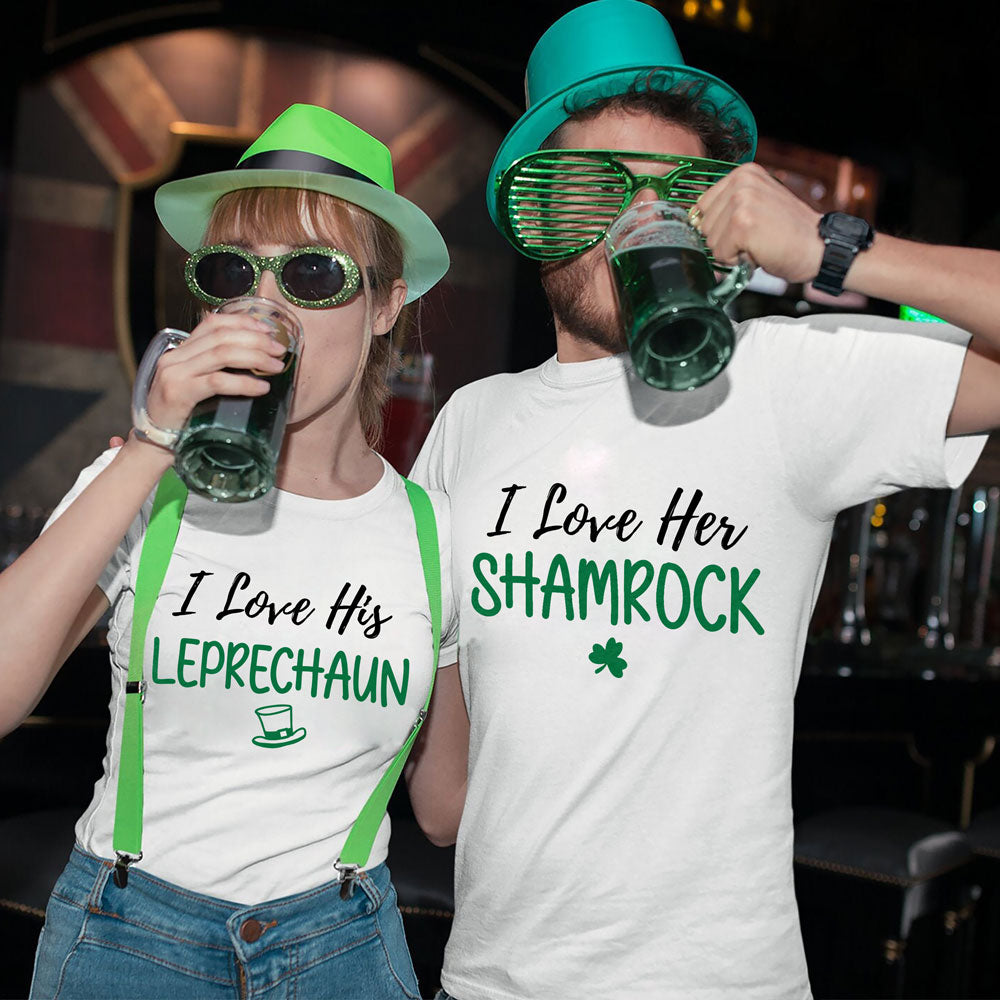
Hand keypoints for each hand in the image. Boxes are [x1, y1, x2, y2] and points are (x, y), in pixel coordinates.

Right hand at [142, 312, 287, 433]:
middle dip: (256, 340)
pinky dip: (244, 383)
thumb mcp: (195, 386)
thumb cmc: (182, 417)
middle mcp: (175, 357)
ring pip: (222, 354)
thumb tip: (254, 361)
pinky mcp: (179, 393)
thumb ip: (214, 371)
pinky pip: (217, 382)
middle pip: (222, 336)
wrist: (153, 444)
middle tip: (279, 350)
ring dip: (255, 357)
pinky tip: (261, 388)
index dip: (243, 322)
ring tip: (276, 367)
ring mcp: (175, 374)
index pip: (213, 323)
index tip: (268, 330)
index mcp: (180, 351)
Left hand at [693, 162, 824, 282]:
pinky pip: (720, 254)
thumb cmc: (789, 233)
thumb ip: (729, 208)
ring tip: (758, 243)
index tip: (743, 230)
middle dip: (724, 240)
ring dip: (731, 251)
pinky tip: (759, 251)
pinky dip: (737, 261)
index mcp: (744, 173)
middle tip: (755, 238)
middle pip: (703, 224)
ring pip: (710, 241)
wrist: (819, 247)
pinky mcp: (742, 224)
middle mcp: (741, 182)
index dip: (718, 226)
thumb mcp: (758, 206)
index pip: (703, 205)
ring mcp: (741, 201)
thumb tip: (694, 223)